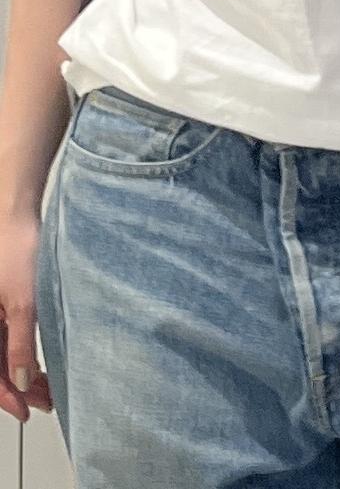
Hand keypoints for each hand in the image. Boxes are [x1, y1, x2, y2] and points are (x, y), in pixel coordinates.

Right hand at [0, 211, 53, 422]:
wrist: (18, 215)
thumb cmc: (17, 250)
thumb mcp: (24, 302)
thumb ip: (21, 345)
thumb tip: (24, 382)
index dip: (7, 397)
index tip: (27, 410)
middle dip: (19, 388)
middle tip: (46, 401)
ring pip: (3, 355)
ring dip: (24, 373)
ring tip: (49, 387)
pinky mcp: (2, 305)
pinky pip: (8, 339)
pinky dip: (23, 354)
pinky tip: (42, 363)